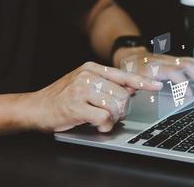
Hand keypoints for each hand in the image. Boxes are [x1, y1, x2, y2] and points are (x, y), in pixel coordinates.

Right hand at [24, 62, 162, 132]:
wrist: (36, 107)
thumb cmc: (63, 96)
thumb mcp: (85, 84)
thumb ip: (108, 84)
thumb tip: (131, 89)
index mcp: (92, 68)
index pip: (124, 75)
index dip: (143, 82)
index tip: (157, 86)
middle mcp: (88, 76)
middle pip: (122, 94)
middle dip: (121, 109)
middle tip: (111, 113)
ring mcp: (81, 90)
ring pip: (115, 105)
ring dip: (113, 117)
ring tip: (102, 119)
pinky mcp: (76, 106)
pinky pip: (104, 117)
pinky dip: (104, 125)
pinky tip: (97, 124)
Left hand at [113, 47, 193, 94]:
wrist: (132, 56)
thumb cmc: (132, 69)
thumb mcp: (130, 79)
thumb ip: (135, 86)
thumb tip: (134, 96)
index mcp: (152, 67)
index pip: (171, 72)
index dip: (182, 82)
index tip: (189, 94)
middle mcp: (164, 62)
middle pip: (186, 64)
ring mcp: (172, 60)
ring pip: (192, 62)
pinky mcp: (176, 60)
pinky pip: (193, 62)